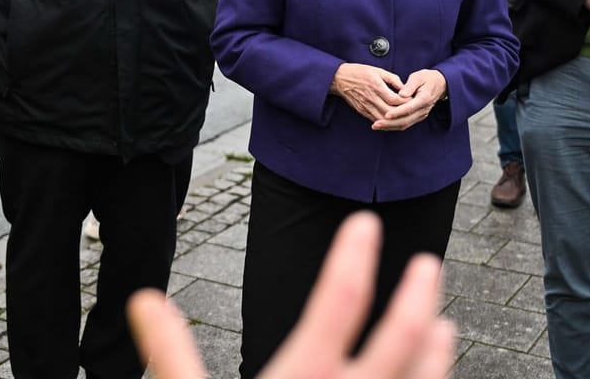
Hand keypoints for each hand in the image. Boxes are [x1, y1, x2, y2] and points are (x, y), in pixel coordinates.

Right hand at [128, 212, 454, 378]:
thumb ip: (171, 354)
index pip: (338, 301)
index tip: (366, 225)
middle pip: (401, 336)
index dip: (354, 256)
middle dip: (417, 295)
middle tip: (428, 266)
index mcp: (301, 378)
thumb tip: (145, 299)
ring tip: (444, 327)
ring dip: (435, 353)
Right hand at [330, 63, 404, 123]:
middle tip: (411, 111)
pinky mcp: (362, 111)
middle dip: (402, 113)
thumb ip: (392, 79)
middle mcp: (370, 98)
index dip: (405, 102)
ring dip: (394, 120)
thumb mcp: (377, 70)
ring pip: (383, 119)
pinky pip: (375, 120)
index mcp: (376, 86)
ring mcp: (365, 106)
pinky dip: (385, 122)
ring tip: (403, 117)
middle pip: (390, 112)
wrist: (339, 79)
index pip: (394, 100)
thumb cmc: (359, 72)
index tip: (412, 100)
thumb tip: (404, 88)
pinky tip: (392, 120)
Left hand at [374, 69, 446, 131]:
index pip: (410, 108)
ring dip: (390, 127)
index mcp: (424, 98)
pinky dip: (393, 126)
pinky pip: (405, 124)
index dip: (397, 112)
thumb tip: (401, 94)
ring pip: (405, 124)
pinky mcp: (417, 117)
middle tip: (376, 124)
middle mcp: (423, 110)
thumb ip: (410, 85)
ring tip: (376, 126)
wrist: (439, 84)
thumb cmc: (427, 78)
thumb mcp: (418, 77)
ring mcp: (421, 115)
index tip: (386, 114)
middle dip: (390, 123)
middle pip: (406, 120)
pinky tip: (382, 125)